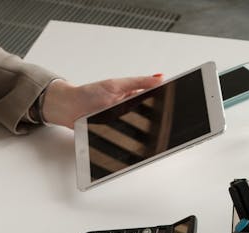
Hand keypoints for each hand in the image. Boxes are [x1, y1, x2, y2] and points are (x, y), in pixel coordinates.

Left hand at [41, 75, 163, 128]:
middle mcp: (129, 109)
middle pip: (150, 115)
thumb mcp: (116, 85)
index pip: (154, 96)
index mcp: (132, 94)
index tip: (180, 100)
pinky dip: (133, 140)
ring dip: (146, 130)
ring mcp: (123, 122)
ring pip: (141, 128)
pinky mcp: (116, 134)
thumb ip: (138, 82)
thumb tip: (159, 77)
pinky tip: (137, 138)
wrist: (69, 109)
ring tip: (154, 129)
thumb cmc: (88, 94)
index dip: (167, 99)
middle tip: (171, 116)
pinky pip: (128, 139)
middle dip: (160, 117)